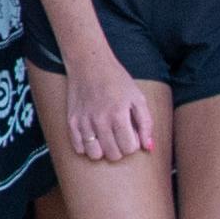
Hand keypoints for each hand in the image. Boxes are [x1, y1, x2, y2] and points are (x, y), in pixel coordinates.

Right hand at [57, 37, 160, 162]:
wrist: (89, 63)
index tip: (130, 133)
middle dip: (120, 149)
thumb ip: (146, 123)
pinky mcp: (71, 121)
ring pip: (95, 155)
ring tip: (105, 138)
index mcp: (119, 114)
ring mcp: (84, 122)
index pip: (129, 148)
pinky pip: (78, 148)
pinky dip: (86, 146)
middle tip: (119, 135)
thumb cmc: (117, 80)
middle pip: (113, 155)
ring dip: (103, 150)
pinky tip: (93, 136)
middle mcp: (100, 120)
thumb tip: (148, 147)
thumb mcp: (138, 97)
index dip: (133, 143)